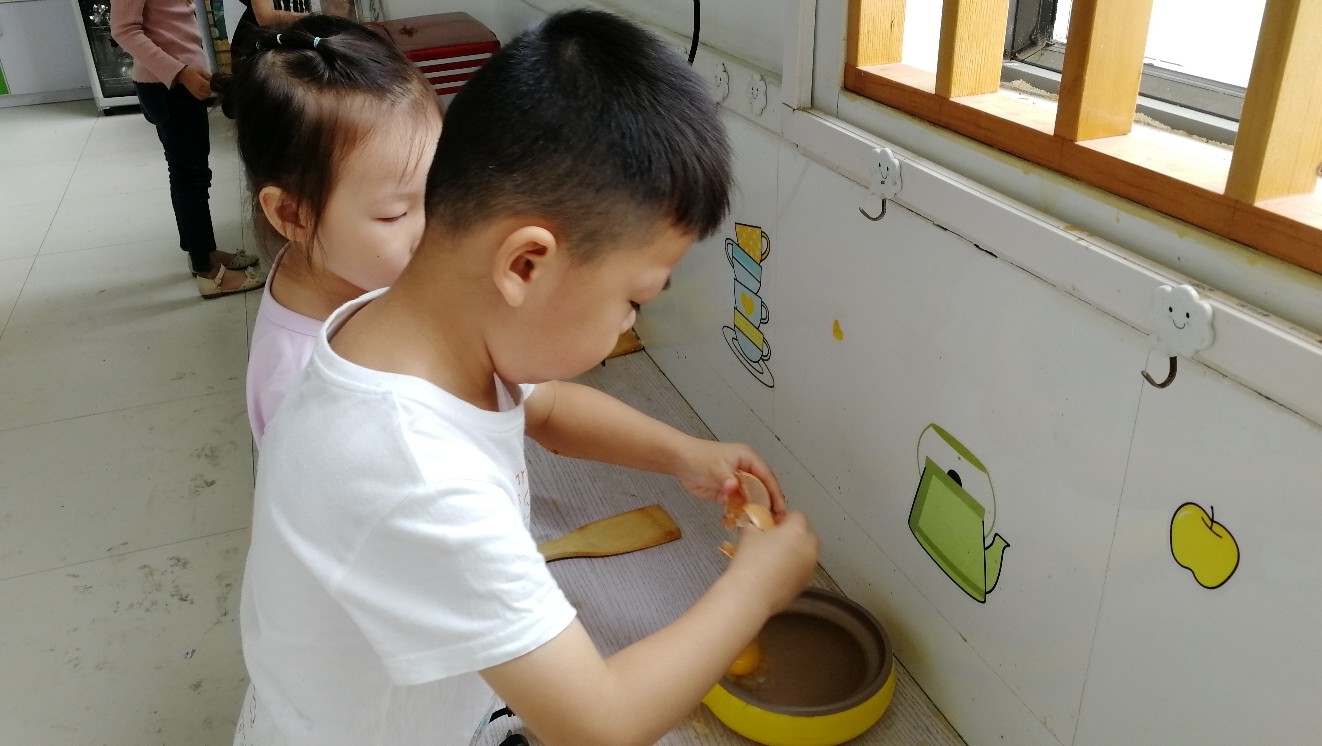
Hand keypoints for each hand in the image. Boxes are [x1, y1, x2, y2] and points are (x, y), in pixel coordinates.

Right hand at [177, 65, 211, 99]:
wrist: (182, 74)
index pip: (211, 86)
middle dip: (212, 89)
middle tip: (211, 85)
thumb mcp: (200, 71)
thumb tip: (214, 79)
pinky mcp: (194, 94)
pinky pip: (202, 98)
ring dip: (208, 92)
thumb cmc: (191, 71)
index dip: (214, 85)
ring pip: (207, 95)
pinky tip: (204, 92)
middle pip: (209, 91)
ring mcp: (196, 92)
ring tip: (208, 88)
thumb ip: (208, 75)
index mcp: (201, 82)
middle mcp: (199, 89)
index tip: (214, 83)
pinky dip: (204, 96)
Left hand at [673, 438, 787, 518]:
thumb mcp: (715, 467)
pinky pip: (736, 506)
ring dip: (751, 513)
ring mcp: (737, 483)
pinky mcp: (727, 493)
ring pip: (750, 500)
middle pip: (762, 491)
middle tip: (771, 524)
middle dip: (766, 506)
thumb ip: (726, 478)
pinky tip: (731, 524)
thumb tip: (734, 488)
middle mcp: (747, 471)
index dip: (775, 494)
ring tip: (754, 528)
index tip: (780, 511)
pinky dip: (736, 515)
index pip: (767, 478)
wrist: (679, 460)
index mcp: (749, 460)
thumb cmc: (699, 457)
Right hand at [726, 511, 818, 614]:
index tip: (771, 525)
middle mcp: (809, 548)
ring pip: (805, 554)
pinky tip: (775, 575)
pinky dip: (792, 570)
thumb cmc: (750, 561)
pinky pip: (802, 570)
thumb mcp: (748, 534)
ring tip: (772, 560)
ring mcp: (810, 568)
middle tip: (772, 541)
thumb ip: (755, 525)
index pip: (797, 515)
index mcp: (797, 530)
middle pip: (805, 534)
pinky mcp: (806, 584)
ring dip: (794, 553)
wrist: (751, 595)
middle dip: (792, 535)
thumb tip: (755, 525)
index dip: (784, 519)